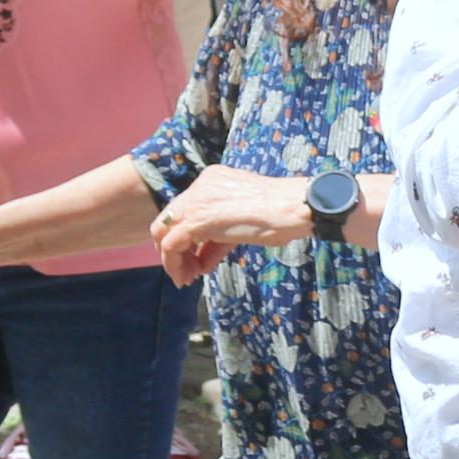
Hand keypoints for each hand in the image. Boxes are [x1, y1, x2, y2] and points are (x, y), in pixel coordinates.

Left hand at [150, 166, 318, 283]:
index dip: (187, 238)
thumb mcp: (243, 223)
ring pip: (164, 232)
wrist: (293, 207)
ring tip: (186, 278)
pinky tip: (186, 277)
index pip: (187, 210)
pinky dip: (174, 264)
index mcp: (212, 180)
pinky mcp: (197, 219)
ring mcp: (197, 201)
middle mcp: (200, 186)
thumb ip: (219, 238)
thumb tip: (202, 262)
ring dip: (173, 260)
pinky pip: (172, 245)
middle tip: (186, 272)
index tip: (197, 260)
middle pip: (170, 219)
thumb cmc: (281, 214)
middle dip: (176, 249)